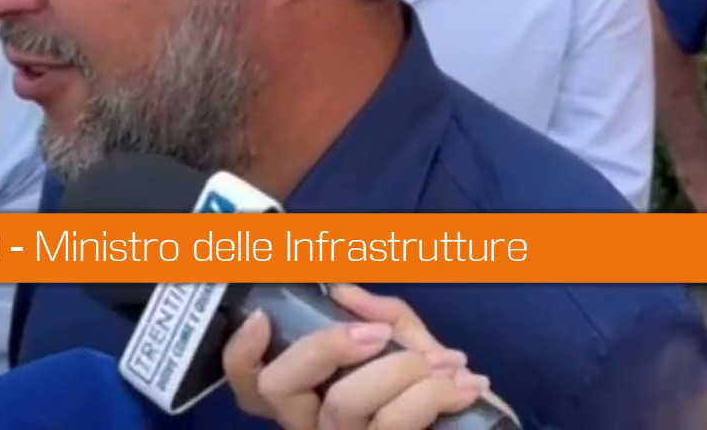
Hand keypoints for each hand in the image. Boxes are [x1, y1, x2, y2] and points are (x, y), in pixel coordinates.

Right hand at [222, 284, 495, 429]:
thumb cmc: (446, 392)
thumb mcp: (419, 347)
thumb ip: (386, 318)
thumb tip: (343, 291)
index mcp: (314, 397)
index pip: (249, 384)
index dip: (240, 353)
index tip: (263, 316)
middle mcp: (315, 426)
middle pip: (278, 386)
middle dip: (326, 345)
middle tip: (378, 334)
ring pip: (343, 400)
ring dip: (401, 367)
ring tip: (447, 363)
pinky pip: (392, 421)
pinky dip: (434, 391)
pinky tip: (466, 384)